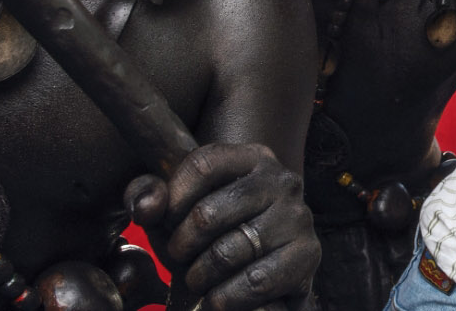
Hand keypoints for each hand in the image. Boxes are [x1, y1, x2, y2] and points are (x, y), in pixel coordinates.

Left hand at [125, 143, 318, 310]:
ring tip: (199, 280)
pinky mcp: (308, 255)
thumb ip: (147, 196)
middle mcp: (282, 180)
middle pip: (207, 214)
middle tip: (180, 258)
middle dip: (181, 246)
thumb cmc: (212, 235)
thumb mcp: (176, 211)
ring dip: (200, 277)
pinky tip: (219, 298)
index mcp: (252, 158)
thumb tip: (146, 206)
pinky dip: (226, 298)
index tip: (165, 223)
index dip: (173, 199)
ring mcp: (298, 217)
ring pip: (227, 252)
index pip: (202, 165)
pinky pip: (255, 281)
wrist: (262, 270)